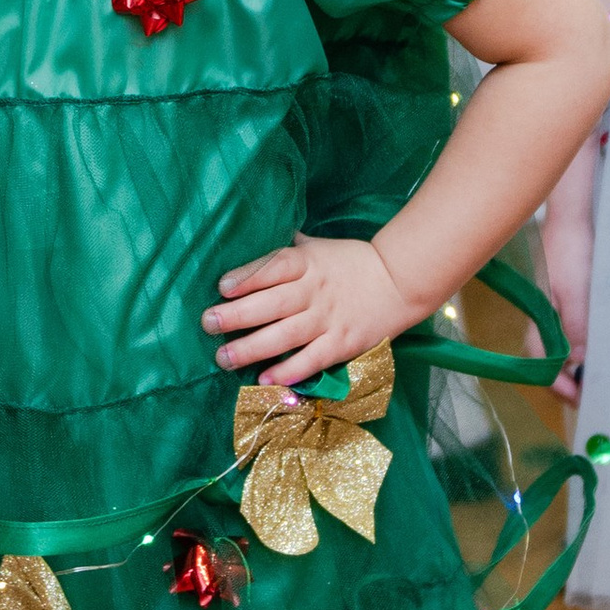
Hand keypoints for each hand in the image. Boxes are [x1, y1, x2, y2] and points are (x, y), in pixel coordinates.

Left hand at [203, 232, 419, 391]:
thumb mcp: (319, 247)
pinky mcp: (342, 344)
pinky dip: (288, 371)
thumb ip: (288, 247)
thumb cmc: (351, 262)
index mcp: (307, 263)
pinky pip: (311, 359)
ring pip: (285, 335)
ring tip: (224, 358)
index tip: (221, 287)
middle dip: (237, 315)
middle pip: (272, 303)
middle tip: (208, 323)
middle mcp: (314, 290)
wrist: (400, 281)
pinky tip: (265, 379)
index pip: (273, 267)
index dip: (246, 277)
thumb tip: (256, 230)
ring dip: (252, 348)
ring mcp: (328, 319)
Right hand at [543, 141, 597, 381]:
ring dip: (582, 366)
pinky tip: (605, 348)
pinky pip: (575, 333)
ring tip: (606, 376)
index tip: (581, 398)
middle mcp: (544, 320)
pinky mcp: (568, 302)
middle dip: (572, 381)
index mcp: (538, 321)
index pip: (540, 364)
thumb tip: (581, 361)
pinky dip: (587, 347)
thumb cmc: (570, 251)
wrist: (573, 218)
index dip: (558, 385)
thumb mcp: (577, 289)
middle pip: (551, 362)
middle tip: (599, 394)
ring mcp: (555, 311)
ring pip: (564, 349)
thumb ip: (577, 326)